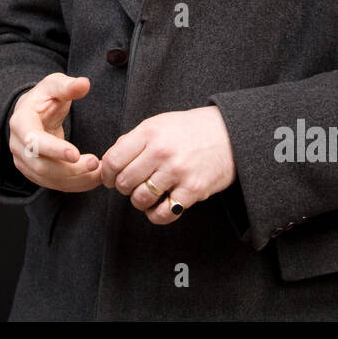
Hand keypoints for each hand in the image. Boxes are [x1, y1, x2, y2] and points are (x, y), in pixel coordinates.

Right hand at [8, 73, 101, 192]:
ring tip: (99, 172)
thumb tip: (84, 83)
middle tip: (95, 164)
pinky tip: (93, 178)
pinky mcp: (34, 172)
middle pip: (41, 166)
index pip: (33, 141)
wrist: (33, 113)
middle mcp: (18, 146)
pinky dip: (75, 184)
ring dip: (75, 180)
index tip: (76, 154)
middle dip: (70, 169)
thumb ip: (68, 86)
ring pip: (48, 179)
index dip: (54, 150)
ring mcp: (24, 162)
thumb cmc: (44, 97)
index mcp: (20, 123)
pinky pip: (54, 184)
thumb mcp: (54, 85)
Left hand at [100, 106, 235, 224]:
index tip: (111, 178)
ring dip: (140, 201)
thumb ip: (134, 140)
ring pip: (140, 199)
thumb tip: (109, 163)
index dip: (108, 174)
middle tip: (132, 185)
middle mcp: (161, 151)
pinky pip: (163, 213)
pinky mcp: (192, 190)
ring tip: (148, 193)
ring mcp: (177, 171)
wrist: (229, 134)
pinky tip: (159, 206)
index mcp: (150, 132)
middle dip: (124, 188)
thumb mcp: (159, 124)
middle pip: (125, 182)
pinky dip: (156, 214)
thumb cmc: (190, 130)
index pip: (113, 160)